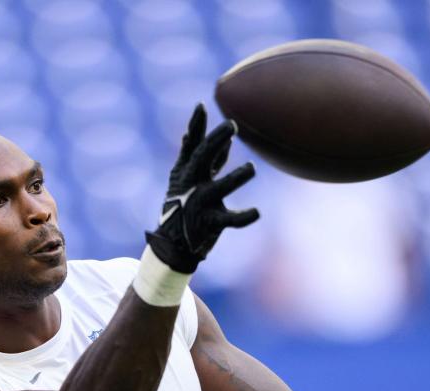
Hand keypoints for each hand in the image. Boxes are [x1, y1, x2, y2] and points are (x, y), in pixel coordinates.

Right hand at [146, 104, 259, 272]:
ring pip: (218, 189)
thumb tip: (205, 134)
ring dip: (234, 179)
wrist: (173, 244)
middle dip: (215, 142)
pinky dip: (243, 217)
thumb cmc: (184, 206)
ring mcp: (200, 204)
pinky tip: (257, 212)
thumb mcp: (185, 180)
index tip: (201, 106)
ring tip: (252, 169)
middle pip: (202, 159)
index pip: (192, 145)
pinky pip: (229, 220)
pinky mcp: (209, 224)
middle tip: (231, 125)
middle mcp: (191, 185)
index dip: (196, 126)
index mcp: (187, 173)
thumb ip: (197, 157)